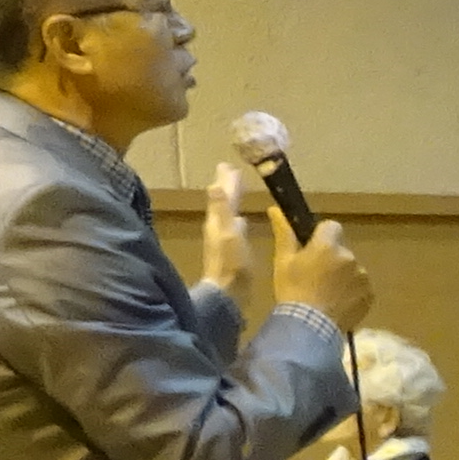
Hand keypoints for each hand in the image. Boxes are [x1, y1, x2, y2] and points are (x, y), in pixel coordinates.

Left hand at [199, 158, 266, 307]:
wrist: (227, 294)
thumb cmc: (231, 264)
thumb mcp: (228, 233)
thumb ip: (222, 209)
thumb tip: (215, 183)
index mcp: (218, 221)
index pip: (223, 195)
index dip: (227, 181)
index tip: (230, 165)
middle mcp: (217, 228)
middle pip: (222, 202)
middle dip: (227, 187)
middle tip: (231, 173)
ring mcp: (222, 241)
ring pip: (226, 214)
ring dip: (232, 202)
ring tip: (238, 192)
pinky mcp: (230, 252)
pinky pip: (233, 227)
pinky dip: (237, 219)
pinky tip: (242, 223)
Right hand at [283, 216, 373, 330]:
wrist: (310, 326)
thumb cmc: (292, 290)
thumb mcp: (283, 261)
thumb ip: (284, 233)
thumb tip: (276, 209)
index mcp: (328, 245)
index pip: (331, 227)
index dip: (321, 237)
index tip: (312, 251)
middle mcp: (350, 257)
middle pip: (342, 250)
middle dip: (332, 259)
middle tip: (315, 277)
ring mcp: (363, 276)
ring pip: (352, 269)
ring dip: (343, 276)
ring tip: (326, 294)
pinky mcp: (370, 295)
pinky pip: (361, 287)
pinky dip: (352, 292)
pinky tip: (337, 303)